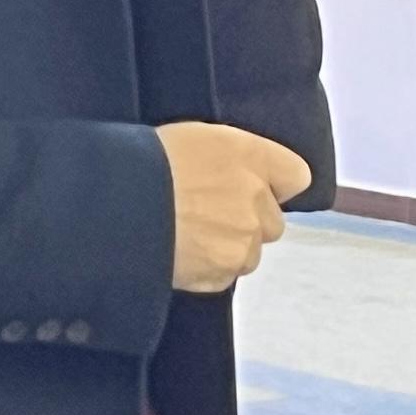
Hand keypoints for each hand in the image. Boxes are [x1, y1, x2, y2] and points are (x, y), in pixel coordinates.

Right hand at [160, 120, 306, 291]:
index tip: (257, 188)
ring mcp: (244, 242)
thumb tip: (242, 177)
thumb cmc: (149, 160)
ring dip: (227, 249)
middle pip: (273, 222)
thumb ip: (233, 157)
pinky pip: (223, 276)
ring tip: (188, 237)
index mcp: (253, 157)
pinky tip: (179, 253)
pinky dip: (206, 269)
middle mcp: (258, 201)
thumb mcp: (197, 138)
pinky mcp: (223, 274)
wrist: (118, 206)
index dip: (277, 185)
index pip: (296, 177)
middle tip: (208, 215)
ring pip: (248, 253)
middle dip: (249, 222)